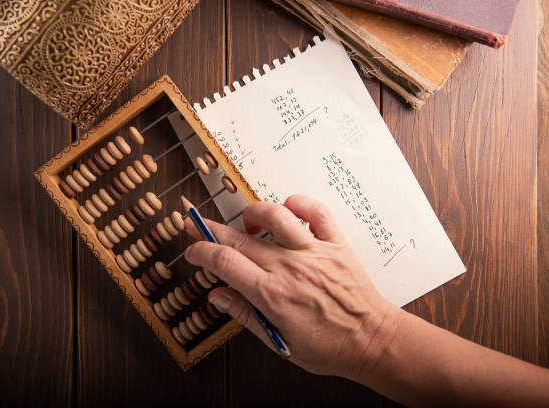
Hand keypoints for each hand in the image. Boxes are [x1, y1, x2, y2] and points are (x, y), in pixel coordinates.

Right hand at [184, 195, 399, 379]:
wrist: (371, 341)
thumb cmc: (328, 346)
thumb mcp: (279, 343)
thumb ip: (245, 315)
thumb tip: (216, 295)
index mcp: (272, 295)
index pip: (224, 262)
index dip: (201, 251)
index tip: (193, 251)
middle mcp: (290, 268)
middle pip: (240, 238)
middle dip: (210, 229)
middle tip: (197, 225)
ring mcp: (314, 252)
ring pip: (275, 215)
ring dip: (253, 213)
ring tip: (248, 224)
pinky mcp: (335, 244)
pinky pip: (316, 211)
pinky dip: (299, 202)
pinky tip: (288, 209)